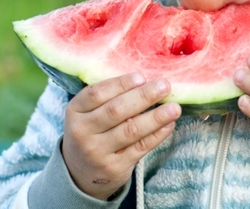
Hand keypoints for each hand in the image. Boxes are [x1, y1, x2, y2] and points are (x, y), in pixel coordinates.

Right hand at [61, 73, 181, 198]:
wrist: (81, 172)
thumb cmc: (93, 130)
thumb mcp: (89, 112)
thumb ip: (110, 97)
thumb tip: (147, 81)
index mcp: (75, 111)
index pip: (96, 93)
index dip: (120, 84)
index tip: (142, 77)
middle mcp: (82, 132)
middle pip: (115, 110)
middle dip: (143, 96)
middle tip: (165, 86)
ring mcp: (97, 152)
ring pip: (131, 130)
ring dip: (156, 117)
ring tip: (174, 108)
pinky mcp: (114, 167)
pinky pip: (140, 147)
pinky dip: (157, 134)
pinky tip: (169, 124)